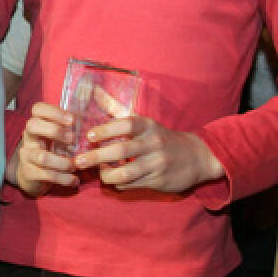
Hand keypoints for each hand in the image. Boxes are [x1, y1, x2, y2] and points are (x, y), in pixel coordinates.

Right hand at [8, 101, 76, 194]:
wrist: (32, 177)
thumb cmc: (50, 153)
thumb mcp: (56, 139)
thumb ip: (67, 130)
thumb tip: (90, 121)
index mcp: (37, 125)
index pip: (37, 109)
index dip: (54, 112)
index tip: (72, 120)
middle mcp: (29, 138)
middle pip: (33, 125)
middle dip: (55, 131)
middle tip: (73, 139)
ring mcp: (27, 155)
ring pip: (42, 156)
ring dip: (63, 162)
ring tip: (76, 165)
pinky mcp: (29, 173)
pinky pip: (47, 175)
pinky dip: (64, 178)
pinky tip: (75, 180)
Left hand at [73, 99, 224, 192]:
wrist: (198, 157)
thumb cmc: (162, 138)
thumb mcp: (146, 123)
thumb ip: (118, 109)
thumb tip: (95, 92)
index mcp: (149, 126)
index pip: (126, 124)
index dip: (106, 129)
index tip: (89, 135)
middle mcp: (153, 143)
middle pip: (122, 150)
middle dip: (97, 157)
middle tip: (79, 161)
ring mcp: (157, 164)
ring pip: (125, 172)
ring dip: (107, 175)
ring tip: (99, 173)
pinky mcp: (159, 181)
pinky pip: (133, 184)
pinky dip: (119, 183)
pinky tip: (114, 179)